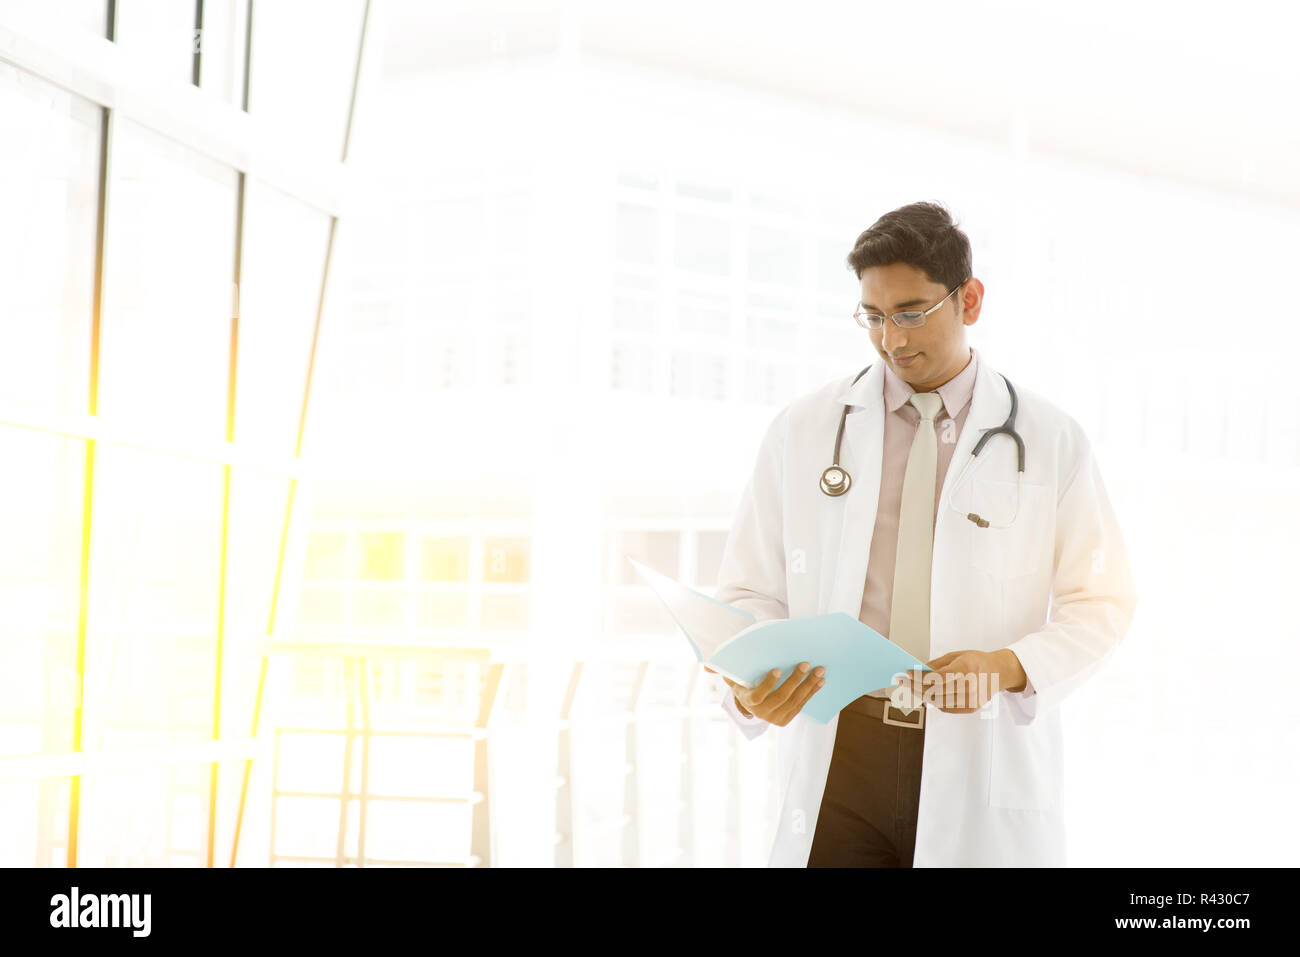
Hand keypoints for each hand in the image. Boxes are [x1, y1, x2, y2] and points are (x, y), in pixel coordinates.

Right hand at [704, 662, 824, 726]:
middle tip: (806, 664)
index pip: (759, 695)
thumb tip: (706, 667)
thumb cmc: (744, 683)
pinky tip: (820, 681)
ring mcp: (776, 718)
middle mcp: (762, 713)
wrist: (752, 703)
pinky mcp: (787, 719)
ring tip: (819, 670)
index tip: (779, 669)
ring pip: (795, 701)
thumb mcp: (732, 677)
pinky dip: (812, 692)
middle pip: (782, 697)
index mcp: (748, 701)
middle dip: (796, 680)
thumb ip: (722, 670)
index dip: (769, 683)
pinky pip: (801, 705)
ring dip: (808, 685)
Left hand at [898, 649, 1024, 713]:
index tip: (907, 674)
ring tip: (911, 688)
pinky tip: (924, 695)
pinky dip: (933, 702)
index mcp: (967, 669)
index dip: (920, 677)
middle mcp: (970, 686)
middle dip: (916, 686)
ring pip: (939, 702)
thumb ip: (937, 664)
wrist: (999, 672)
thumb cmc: (976, 661)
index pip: (938, 677)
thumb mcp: (957, 655)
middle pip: (936, 691)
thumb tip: (917, 671)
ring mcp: (972, 700)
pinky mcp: (972, 708)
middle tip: (903, 682)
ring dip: (922, 695)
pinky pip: (946, 708)